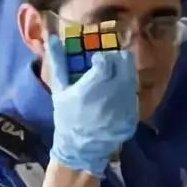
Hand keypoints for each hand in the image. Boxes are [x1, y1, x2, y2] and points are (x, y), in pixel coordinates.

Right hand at [46, 35, 137, 177]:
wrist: (80, 148)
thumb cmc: (67, 117)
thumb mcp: (59, 90)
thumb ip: (58, 62)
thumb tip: (52, 38)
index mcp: (93, 87)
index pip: (108, 59)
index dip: (103, 58)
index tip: (97, 61)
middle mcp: (112, 95)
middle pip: (125, 65)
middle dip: (116, 62)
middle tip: (108, 67)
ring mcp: (124, 107)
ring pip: (131, 79)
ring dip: (123, 76)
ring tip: (111, 83)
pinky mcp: (132, 118)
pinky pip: (134, 97)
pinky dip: (126, 94)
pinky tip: (115, 99)